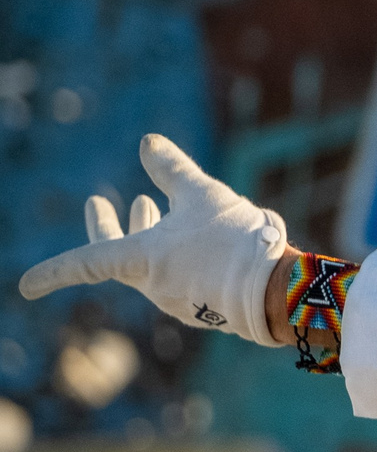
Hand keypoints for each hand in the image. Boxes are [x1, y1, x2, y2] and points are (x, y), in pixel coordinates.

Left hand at [17, 135, 289, 345]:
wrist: (277, 288)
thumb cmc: (233, 238)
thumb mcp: (202, 194)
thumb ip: (172, 170)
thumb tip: (146, 142)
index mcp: (141, 261)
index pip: (86, 263)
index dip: (53, 272)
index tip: (25, 287)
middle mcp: (152, 286)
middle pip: (118, 257)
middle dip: (110, 226)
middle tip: (98, 203)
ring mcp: (178, 302)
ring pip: (154, 265)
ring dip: (152, 234)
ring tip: (153, 205)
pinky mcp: (205, 309)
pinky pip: (182, 278)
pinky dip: (180, 254)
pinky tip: (198, 238)